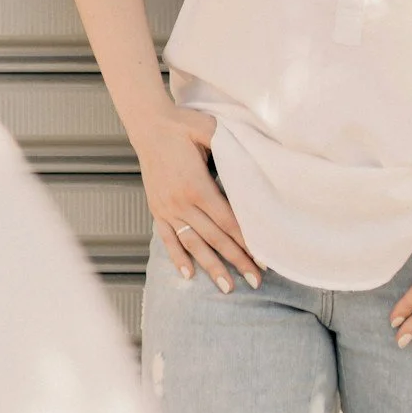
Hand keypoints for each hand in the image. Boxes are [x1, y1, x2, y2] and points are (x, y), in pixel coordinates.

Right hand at [135, 105, 262, 291]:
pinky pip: (168, 239)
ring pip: (193, 244)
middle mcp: (181, 202)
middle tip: (256, 282)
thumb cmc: (183, 124)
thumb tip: (253, 154)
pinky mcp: (157, 210)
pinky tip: (188, 275)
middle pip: (215, 238)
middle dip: (237, 260)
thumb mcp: (209, 128)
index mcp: (197, 185)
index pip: (228, 221)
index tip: (262, 258)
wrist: (149, 125)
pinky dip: (177, 257)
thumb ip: (228, 144)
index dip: (246, 241)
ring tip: (227, 287)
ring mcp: (167, 208)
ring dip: (211, 267)